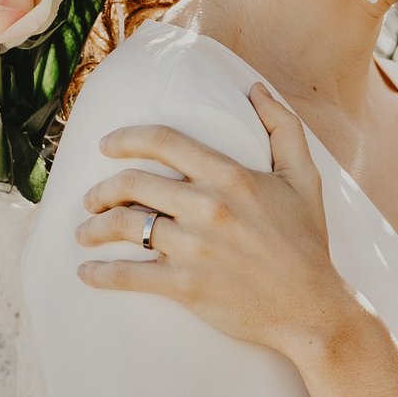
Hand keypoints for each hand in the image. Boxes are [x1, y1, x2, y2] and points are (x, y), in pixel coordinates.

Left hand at [75, 87, 346, 358]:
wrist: (311, 308)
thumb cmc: (308, 242)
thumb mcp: (305, 177)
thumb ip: (282, 126)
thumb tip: (255, 88)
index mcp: (230, 177)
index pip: (163, 141)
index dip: (126, 138)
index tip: (106, 146)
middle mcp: (207, 207)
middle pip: (131, 183)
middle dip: (102, 190)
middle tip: (92, 198)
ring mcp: (192, 248)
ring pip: (124, 226)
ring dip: (95, 228)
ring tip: (86, 232)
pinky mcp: (184, 287)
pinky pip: (128, 276)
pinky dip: (100, 274)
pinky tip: (87, 273)